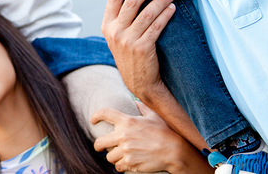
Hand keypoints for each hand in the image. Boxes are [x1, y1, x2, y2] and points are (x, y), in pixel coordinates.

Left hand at [92, 102, 211, 173]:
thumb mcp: (154, 116)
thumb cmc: (165, 132)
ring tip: (118, 156)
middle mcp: (123, 135)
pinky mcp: (130, 163)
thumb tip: (135, 101)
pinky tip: (125, 163)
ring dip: (112, 157)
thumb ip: (142, 108)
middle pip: (99, 142)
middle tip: (100, 147)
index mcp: (127, 121)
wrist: (174, 151)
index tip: (92, 120)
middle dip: (98, 146)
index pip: (104, 113)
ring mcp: (126, 151)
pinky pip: (118, 167)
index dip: (95, 116)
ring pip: (109, 157)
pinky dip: (121, 166)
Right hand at [100, 0, 174, 102]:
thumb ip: (121, 18)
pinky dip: (165, 15)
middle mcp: (115, 32)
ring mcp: (127, 40)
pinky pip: (156, 26)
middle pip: (131, 1)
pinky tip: (172, 9)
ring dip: (160, 0)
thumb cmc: (132, 55)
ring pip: (146, 12)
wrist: (140, 83)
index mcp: (107, 26)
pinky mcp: (142, 48)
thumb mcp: (118, 37)